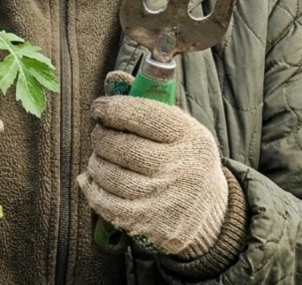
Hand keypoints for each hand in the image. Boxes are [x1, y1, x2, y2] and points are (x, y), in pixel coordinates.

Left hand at [77, 84, 228, 258]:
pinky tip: (90, 180)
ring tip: (100, 158)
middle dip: (101, 137)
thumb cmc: (186, 161)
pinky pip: (106, 203)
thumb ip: (149, 107)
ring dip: (95, 163)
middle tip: (100, 135)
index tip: (98, 108)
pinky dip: (91, 189)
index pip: (142, 115)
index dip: (112, 108)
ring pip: (109, 174)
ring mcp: (164, 198)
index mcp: (190, 137)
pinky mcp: (150, 223)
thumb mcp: (182, 131)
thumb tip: (114, 79)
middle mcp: (180, 167)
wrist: (211, 214)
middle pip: (121, 146)